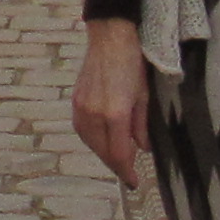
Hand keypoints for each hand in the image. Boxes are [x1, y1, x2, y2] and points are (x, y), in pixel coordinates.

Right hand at [68, 21, 149, 184]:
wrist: (110, 38)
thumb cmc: (132, 63)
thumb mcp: (143, 96)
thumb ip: (141, 126)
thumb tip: (142, 148)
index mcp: (114, 114)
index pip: (119, 154)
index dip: (126, 172)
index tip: (134, 182)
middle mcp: (94, 115)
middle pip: (103, 152)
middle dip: (116, 165)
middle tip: (128, 172)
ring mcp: (82, 108)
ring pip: (91, 144)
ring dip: (104, 154)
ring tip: (117, 158)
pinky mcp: (76, 102)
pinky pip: (83, 131)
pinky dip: (93, 140)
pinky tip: (102, 140)